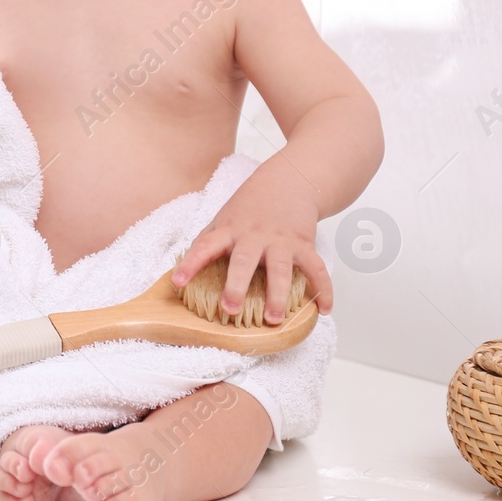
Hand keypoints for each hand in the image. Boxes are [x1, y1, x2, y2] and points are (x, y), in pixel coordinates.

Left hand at [169, 168, 332, 322]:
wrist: (287, 181)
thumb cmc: (249, 207)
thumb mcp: (223, 219)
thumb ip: (209, 242)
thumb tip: (185, 268)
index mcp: (229, 230)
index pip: (204, 246)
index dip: (190, 264)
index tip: (178, 282)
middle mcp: (253, 236)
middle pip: (243, 261)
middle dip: (236, 286)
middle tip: (230, 309)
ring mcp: (280, 240)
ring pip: (279, 268)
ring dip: (277, 294)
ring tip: (273, 318)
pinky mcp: (304, 244)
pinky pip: (316, 268)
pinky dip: (323, 289)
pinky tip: (323, 309)